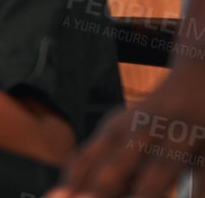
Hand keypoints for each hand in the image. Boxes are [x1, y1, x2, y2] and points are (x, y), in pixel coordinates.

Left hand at [48, 60, 204, 196]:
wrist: (199, 75)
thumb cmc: (154, 117)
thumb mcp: (125, 131)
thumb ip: (103, 160)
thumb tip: (70, 192)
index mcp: (115, 130)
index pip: (86, 159)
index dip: (72, 181)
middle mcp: (141, 132)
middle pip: (117, 166)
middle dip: (100, 189)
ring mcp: (177, 136)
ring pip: (159, 169)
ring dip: (144, 193)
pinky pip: (202, 175)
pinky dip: (197, 192)